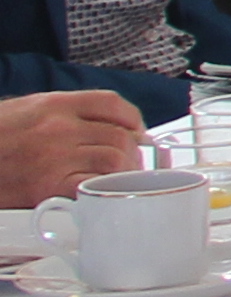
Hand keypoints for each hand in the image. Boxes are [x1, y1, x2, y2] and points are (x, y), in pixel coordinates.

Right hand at [0, 91, 147, 204]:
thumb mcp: (26, 109)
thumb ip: (65, 113)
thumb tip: (106, 125)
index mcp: (54, 105)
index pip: (111, 104)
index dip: (131, 119)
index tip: (137, 131)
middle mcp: (58, 127)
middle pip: (118, 135)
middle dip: (131, 150)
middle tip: (130, 162)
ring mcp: (54, 157)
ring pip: (113, 160)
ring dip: (123, 171)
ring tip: (119, 179)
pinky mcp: (46, 187)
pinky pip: (92, 186)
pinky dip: (103, 189)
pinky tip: (100, 192)